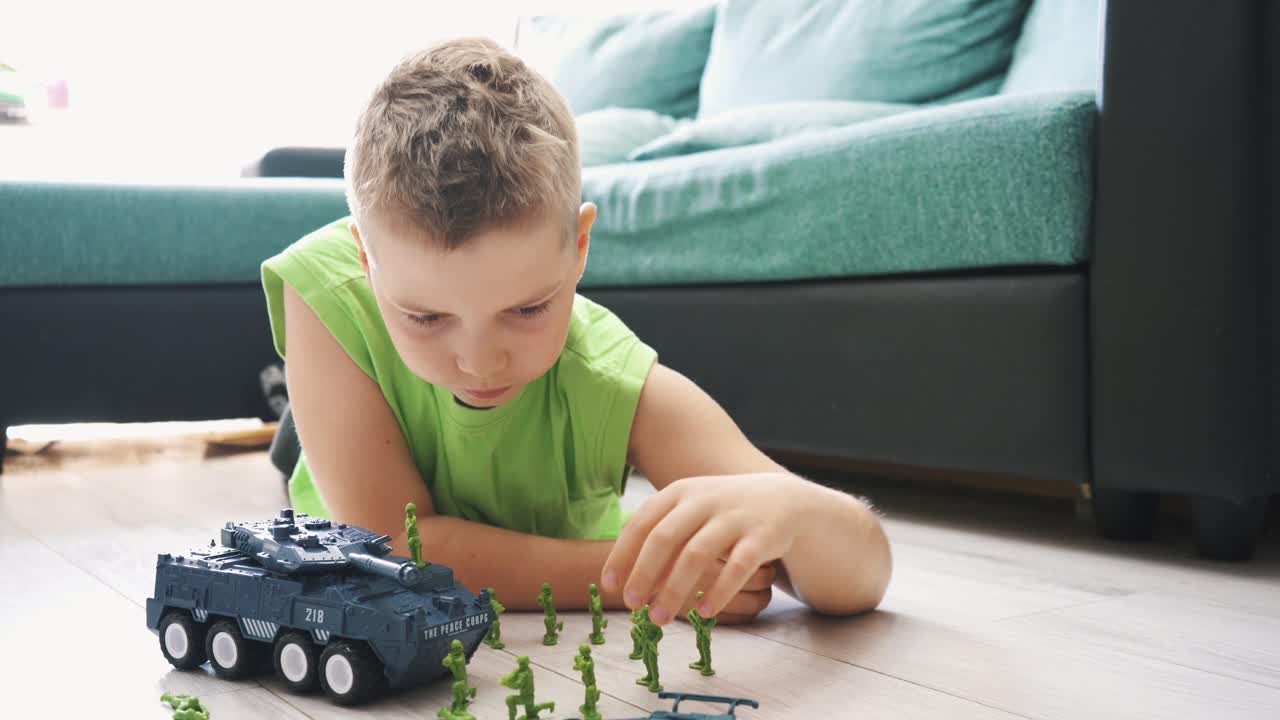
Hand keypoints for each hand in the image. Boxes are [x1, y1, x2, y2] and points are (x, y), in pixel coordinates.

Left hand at [601, 472, 814, 624]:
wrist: (780, 499)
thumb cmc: (720, 510)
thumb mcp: (688, 508)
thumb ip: (658, 533)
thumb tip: (623, 574)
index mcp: (679, 493)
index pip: (642, 523)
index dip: (622, 555)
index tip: (609, 585)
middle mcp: (703, 501)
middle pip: (664, 538)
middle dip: (643, 574)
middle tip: (631, 605)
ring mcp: (733, 518)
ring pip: (696, 555)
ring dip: (674, 590)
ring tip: (659, 619)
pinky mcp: (760, 537)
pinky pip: (737, 568)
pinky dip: (718, 592)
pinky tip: (704, 614)